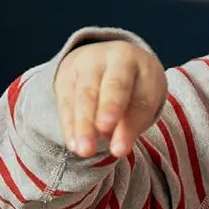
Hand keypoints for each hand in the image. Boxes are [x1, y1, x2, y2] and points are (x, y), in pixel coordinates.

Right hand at [54, 40, 165, 158]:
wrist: (115, 60)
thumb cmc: (135, 85)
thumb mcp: (143, 98)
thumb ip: (132, 122)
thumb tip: (118, 149)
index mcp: (127, 57)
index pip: (120, 86)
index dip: (116, 112)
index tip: (117, 145)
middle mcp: (101, 58)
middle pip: (94, 90)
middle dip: (92, 120)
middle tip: (91, 148)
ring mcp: (81, 67)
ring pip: (80, 98)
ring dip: (81, 127)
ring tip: (83, 151)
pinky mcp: (65, 78)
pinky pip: (66, 103)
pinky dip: (70, 126)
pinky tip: (74, 144)